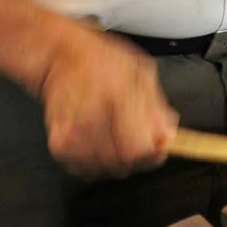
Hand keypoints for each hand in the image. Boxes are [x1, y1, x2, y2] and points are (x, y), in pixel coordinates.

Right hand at [37, 27, 178, 179]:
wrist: (61, 57)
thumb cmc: (103, 61)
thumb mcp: (142, 73)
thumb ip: (157, 107)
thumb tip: (168, 136)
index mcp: (118, 96)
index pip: (139, 147)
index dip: (153, 151)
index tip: (156, 145)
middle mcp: (92, 117)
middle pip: (124, 162)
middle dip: (137, 155)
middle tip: (134, 137)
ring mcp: (73, 133)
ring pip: (106, 169)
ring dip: (115, 160)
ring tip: (114, 136)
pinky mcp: (59, 143)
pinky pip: (85, 169)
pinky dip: (95, 162)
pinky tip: (98, 142)